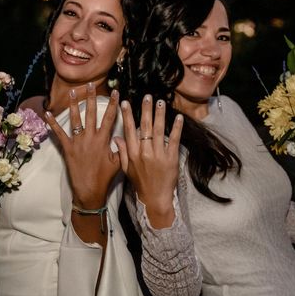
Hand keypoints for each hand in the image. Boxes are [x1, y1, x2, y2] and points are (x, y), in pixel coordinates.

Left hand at [45, 83, 120, 208]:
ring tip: (72, 91)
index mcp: (104, 140)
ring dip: (73, 104)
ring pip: (75, 119)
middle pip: (91, 113)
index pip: (110, 117)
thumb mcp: (118, 163)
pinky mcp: (67, 149)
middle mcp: (90, 138)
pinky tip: (47, 113)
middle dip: (91, 97)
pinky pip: (58, 134)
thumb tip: (123, 136)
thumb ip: (121, 147)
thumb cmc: (105, 178)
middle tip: (90, 84)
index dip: (114, 104)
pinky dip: (52, 124)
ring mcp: (78, 142)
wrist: (90, 191)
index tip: (116, 92)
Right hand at [115, 95, 183, 227]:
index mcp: (132, 153)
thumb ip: (121, 152)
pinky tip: (178, 117)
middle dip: (145, 110)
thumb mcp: (126, 168)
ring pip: (159, 130)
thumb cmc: (140, 184)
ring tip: (160, 102)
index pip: (129, 130)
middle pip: (145, 126)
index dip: (127, 115)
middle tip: (147, 96)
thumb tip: (116, 138)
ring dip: (160, 114)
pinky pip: (174, 140)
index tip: (125, 102)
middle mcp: (144, 152)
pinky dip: (176, 128)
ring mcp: (158, 155)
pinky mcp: (171, 159)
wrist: (154, 199)